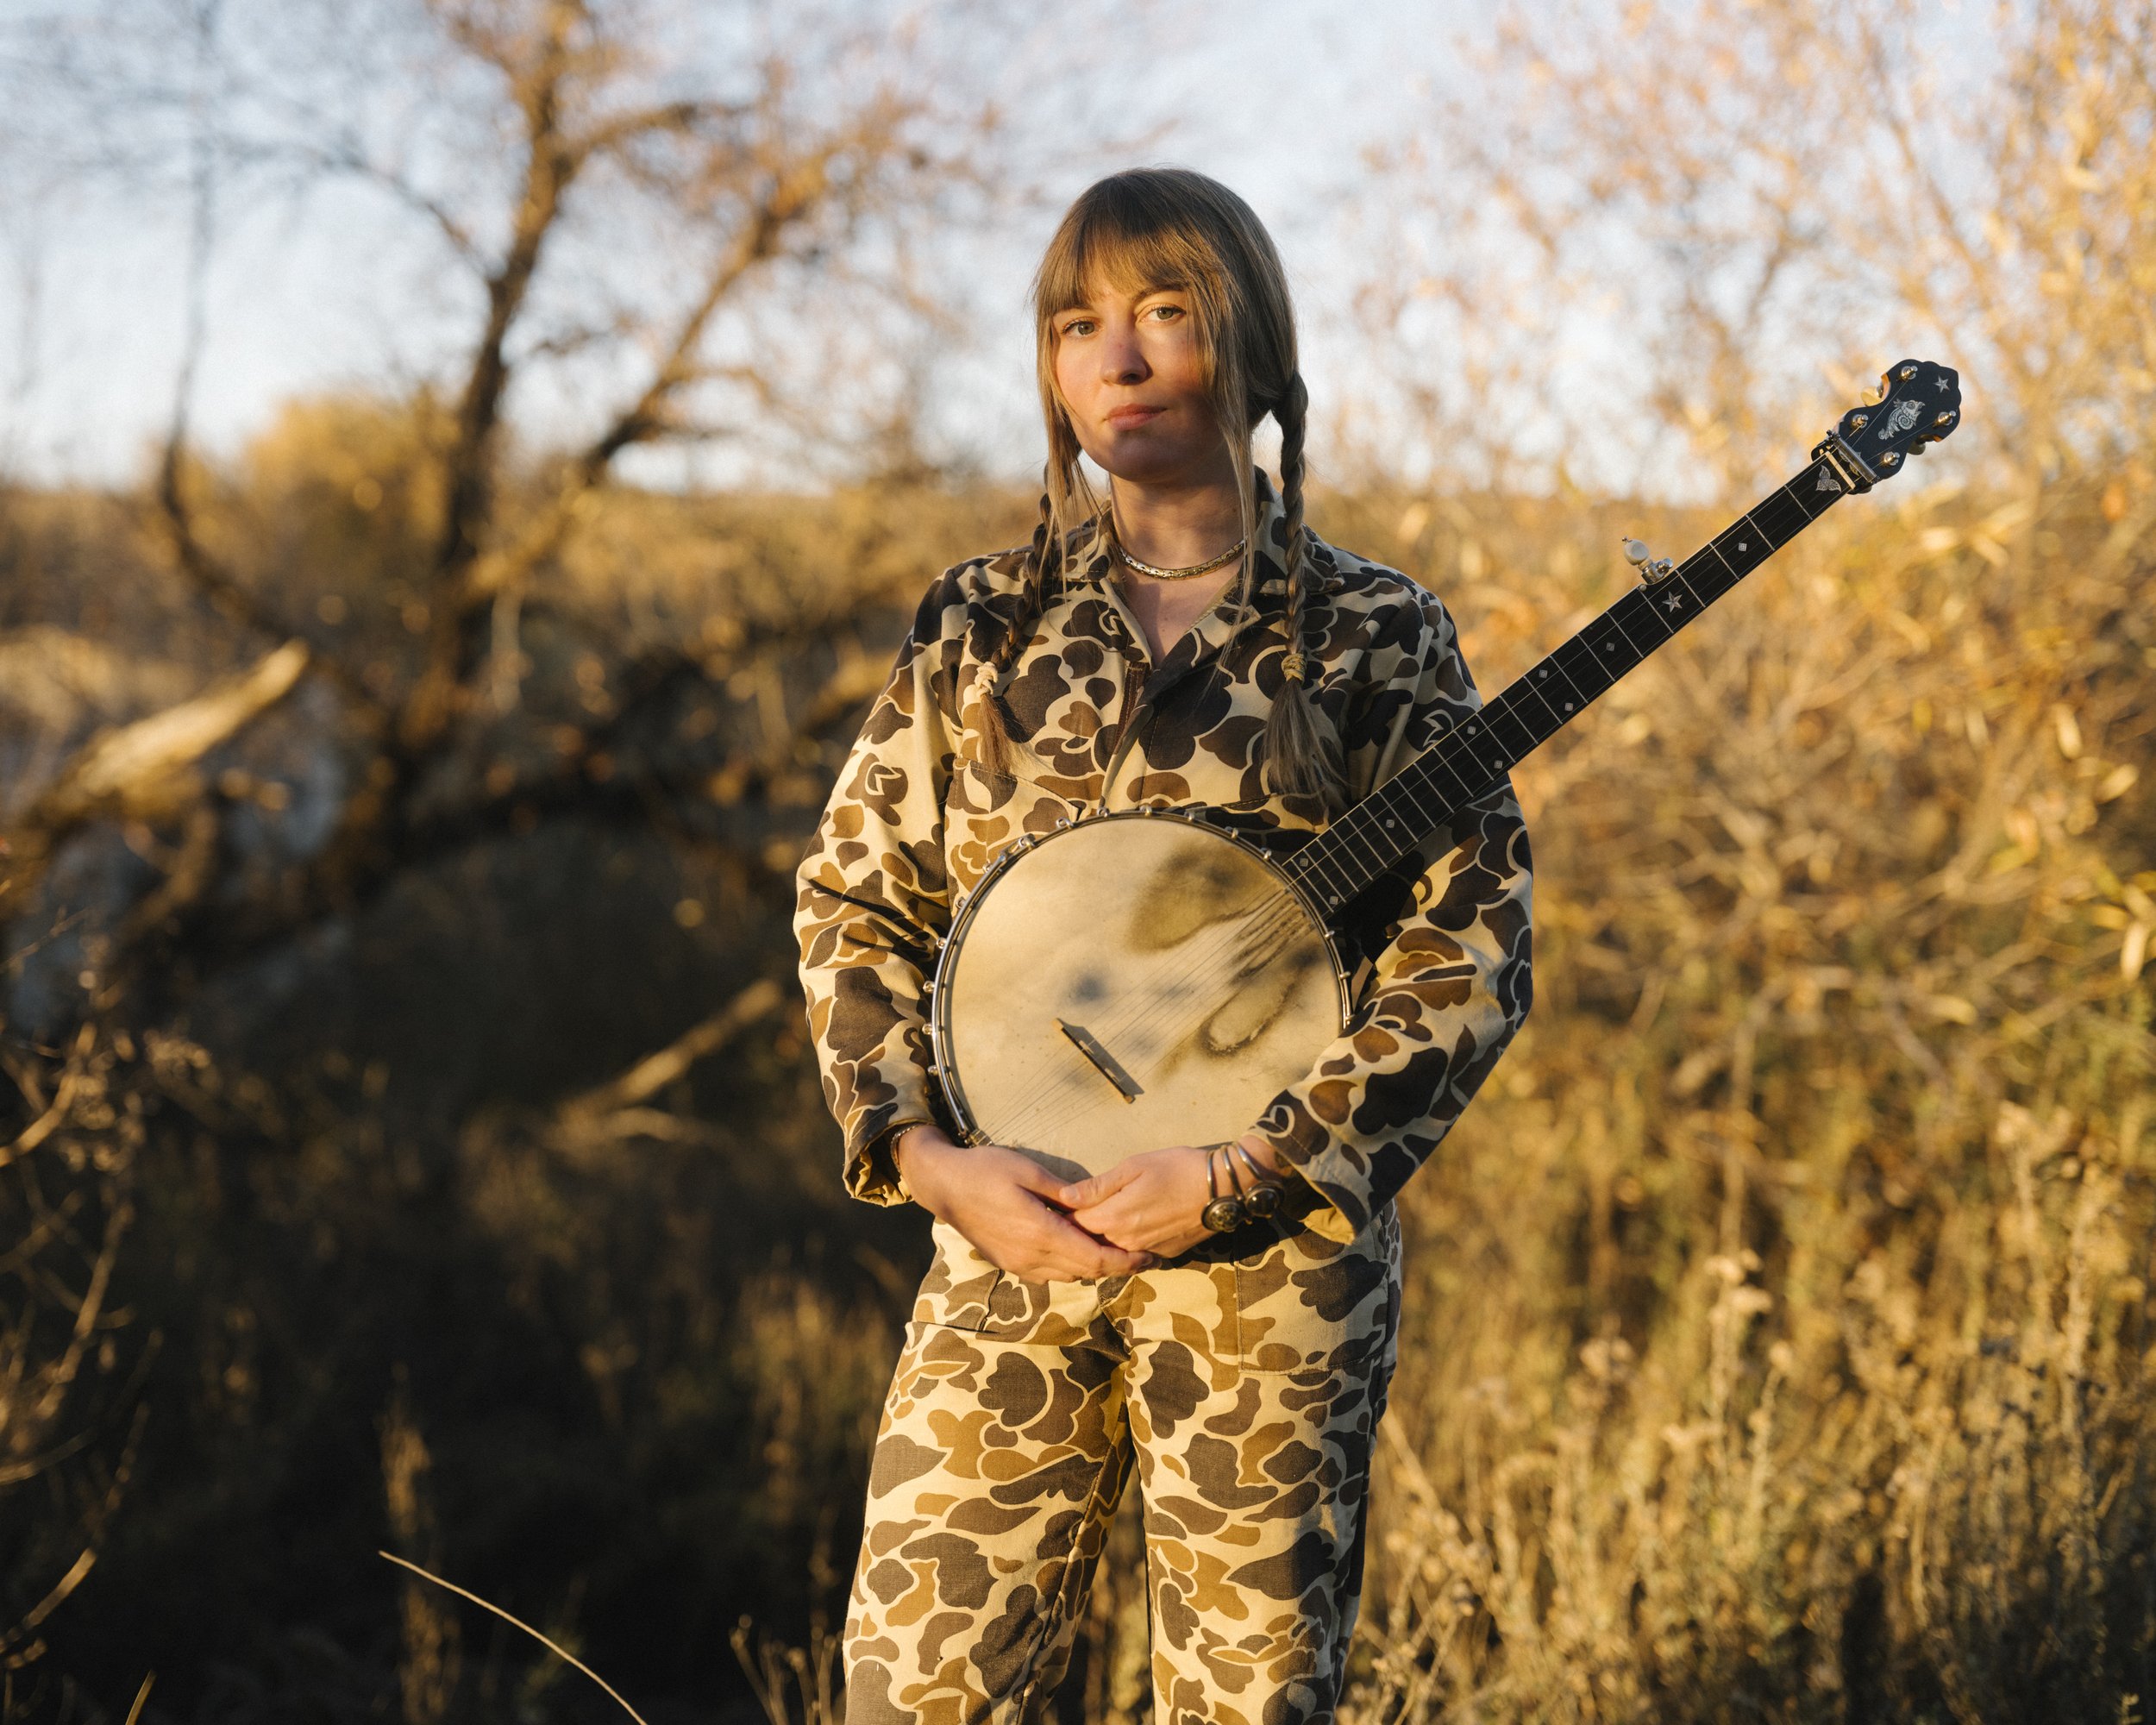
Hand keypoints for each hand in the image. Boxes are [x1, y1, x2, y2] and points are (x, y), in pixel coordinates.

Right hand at [895, 1127, 1154, 1282]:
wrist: (943, 1186)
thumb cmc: (985, 1170)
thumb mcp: (1028, 1171)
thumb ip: (1063, 1192)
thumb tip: (1094, 1203)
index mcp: (1041, 1233)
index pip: (1093, 1258)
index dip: (1124, 1261)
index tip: (1147, 1257)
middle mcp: (1031, 1257)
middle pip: (1085, 1271)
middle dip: (1115, 1266)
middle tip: (1141, 1255)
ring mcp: (1019, 1265)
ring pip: (1068, 1275)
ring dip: (1092, 1267)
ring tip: (1116, 1252)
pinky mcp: (1010, 1264)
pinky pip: (1049, 1273)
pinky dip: (1070, 1265)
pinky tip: (1079, 1249)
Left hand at [1057, 1144, 1218, 1258]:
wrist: (1222, 1189)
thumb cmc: (1177, 1168)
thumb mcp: (1134, 1166)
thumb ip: (1097, 1186)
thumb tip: (1064, 1197)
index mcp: (1113, 1218)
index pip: (1073, 1225)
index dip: (1061, 1215)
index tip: (1052, 1207)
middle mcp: (1124, 1243)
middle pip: (1089, 1243)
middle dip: (1075, 1233)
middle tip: (1066, 1218)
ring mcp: (1143, 1253)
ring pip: (1109, 1253)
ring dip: (1097, 1242)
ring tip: (1090, 1226)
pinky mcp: (1161, 1257)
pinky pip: (1131, 1256)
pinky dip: (1121, 1248)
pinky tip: (1122, 1232)